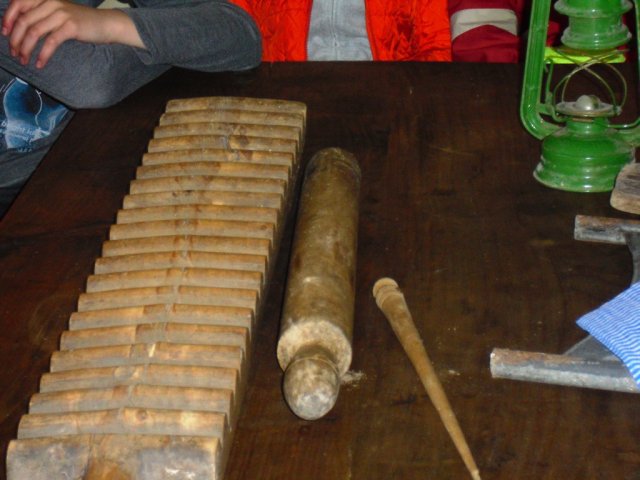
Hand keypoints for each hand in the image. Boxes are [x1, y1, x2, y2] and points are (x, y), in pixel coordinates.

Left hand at [1, 0, 143, 67]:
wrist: (106, 24)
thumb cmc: (81, 22)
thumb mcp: (59, 13)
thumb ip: (42, 16)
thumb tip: (21, 29)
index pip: (19, 4)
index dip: (9, 19)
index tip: (5, 34)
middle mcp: (51, 3)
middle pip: (25, 21)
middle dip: (15, 39)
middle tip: (14, 53)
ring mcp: (61, 14)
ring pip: (35, 32)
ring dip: (26, 48)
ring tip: (24, 60)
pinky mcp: (70, 27)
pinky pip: (50, 42)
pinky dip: (43, 54)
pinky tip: (40, 64)